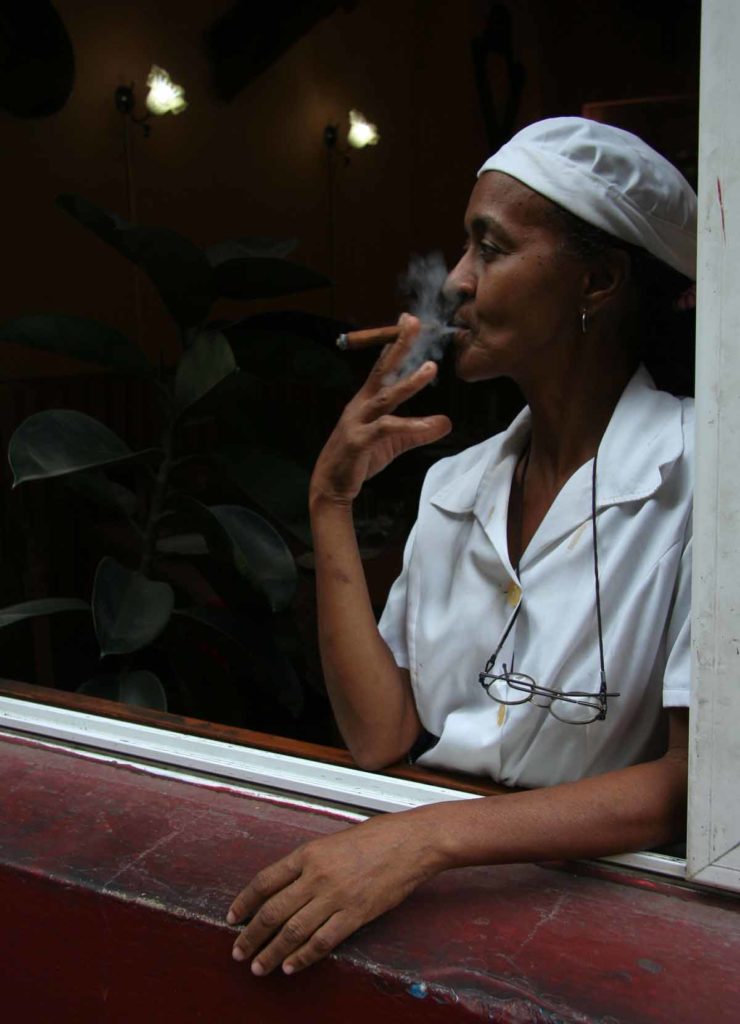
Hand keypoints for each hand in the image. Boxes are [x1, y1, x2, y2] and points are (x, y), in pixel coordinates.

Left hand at [227, 809, 444, 974]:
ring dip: (272, 952)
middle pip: (273, 911)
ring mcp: (335, 897)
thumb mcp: (334, 841)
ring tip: (259, 966)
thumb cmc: (377, 836)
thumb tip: (288, 885)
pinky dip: (303, 957)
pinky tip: (291, 966)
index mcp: (308, 853)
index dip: (244, 902)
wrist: (411, 842)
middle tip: (238, 951)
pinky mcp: (355, 915)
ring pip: (293, 931)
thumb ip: (310, 862)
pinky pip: (322, 942)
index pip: (265, 881)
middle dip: (251, 935)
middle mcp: (316, 876)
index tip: (233, 917)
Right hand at [310, 314, 451, 505]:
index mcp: (366, 401)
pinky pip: (387, 428)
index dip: (395, 344)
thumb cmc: (359, 460)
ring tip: (431, 367)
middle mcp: (360, 405)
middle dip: (398, 345)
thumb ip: (418, 431)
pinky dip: (409, 425)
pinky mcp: (359, 441)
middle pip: (381, 370)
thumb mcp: (393, 443)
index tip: (407, 320)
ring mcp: (358, 421)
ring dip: (409, 381)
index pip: (382, 367)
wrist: (330, 485)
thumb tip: (447, 422)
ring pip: (386, 396)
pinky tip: (430, 424)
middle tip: (413, 322)